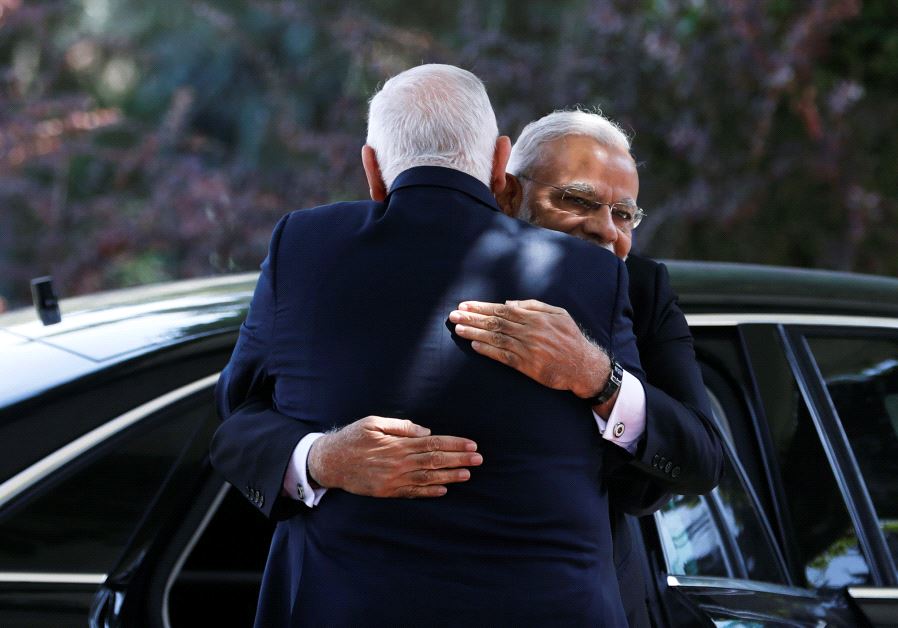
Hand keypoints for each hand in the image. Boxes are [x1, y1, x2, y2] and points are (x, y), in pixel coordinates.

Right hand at [307, 416, 482, 497]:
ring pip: (427, 479)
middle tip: (479, 459)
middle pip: (435, 461)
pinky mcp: (387, 491)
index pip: (433, 443)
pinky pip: (412, 493)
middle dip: (459, 460)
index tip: (471, 444)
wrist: (329, 462)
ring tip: (468, 474)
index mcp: (398, 444)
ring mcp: (393, 480)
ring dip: (449, 477)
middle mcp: (399, 463)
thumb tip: (426, 431)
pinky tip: (444, 491)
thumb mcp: (373, 423)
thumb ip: (401, 426)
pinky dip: (429, 493)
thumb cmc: (352, 438)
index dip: (454, 444)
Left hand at [449, 299, 610, 400]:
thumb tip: (509, 304)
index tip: (465, 305)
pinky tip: (474, 345)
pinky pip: (504, 357)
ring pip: (496, 338)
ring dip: (475, 333)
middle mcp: (530, 331)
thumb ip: (534, 306)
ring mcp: (528, 349)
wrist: (583, 365)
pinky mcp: (528, 366)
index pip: (502, 310)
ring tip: (458, 329)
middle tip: (453, 315)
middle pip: (495, 323)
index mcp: (535, 317)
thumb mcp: (558, 314)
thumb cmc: (570, 337)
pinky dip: (488, 351)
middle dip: (473, 318)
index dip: (481, 307)